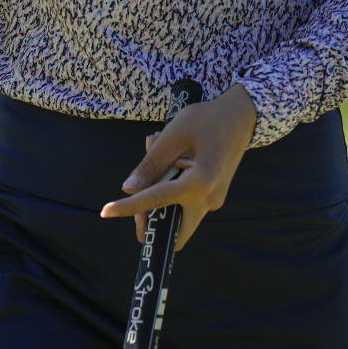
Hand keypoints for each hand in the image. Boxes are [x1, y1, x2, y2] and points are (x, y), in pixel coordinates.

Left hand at [101, 84, 257, 249]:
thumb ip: (151, 166)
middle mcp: (209, 200)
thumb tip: (128, 190)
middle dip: (148, 215)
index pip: (156, 202)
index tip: (105, 212)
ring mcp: (213, 201)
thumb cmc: (207, 120)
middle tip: (141, 183)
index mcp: (199, 183)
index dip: (127, 208)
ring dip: (159, 192)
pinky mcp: (212, 196)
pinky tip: (171, 155)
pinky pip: (184, 201)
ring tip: (156, 147)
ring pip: (176, 214)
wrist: (242, 117)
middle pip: (171, 231)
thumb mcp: (173, 135)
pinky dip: (170, 186)